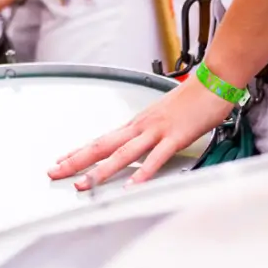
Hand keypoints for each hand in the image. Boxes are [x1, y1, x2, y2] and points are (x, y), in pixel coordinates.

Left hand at [48, 77, 232, 189]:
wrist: (213, 81)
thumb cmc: (191, 98)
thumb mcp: (162, 117)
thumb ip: (148, 133)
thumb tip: (138, 144)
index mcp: (136, 123)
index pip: (101, 140)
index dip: (78, 151)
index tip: (61, 161)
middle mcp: (140, 126)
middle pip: (102, 146)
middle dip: (76, 161)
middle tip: (55, 172)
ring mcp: (156, 131)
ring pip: (122, 153)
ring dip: (101, 171)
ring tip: (83, 185)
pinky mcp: (175, 136)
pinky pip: (156, 158)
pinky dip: (142, 173)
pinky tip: (131, 186)